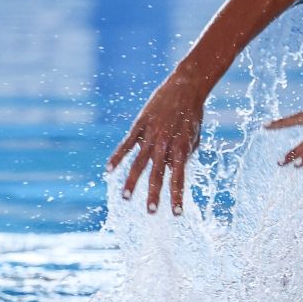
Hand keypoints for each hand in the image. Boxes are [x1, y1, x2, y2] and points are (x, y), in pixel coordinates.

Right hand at [106, 77, 204, 214]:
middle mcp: (166, 144)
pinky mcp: (140, 125)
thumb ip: (184, 155)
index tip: (176, 214)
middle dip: (155, 195)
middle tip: (151, 213)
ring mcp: (151, 135)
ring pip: (139, 163)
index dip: (177, 197)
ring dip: (132, 182)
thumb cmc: (192, 115)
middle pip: (158, 175)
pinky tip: (108, 170)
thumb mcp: (194, 137)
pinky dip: (117, 157)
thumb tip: (175, 172)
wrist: (186, 87)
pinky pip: (126, 144)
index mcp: (182, 149)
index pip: (179, 179)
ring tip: (126, 198)